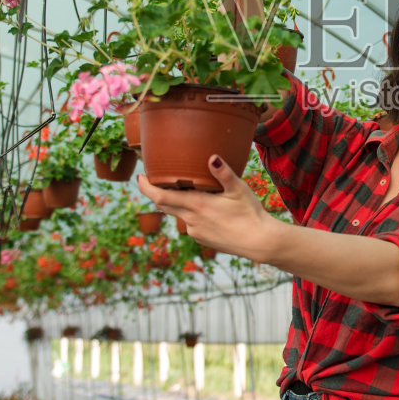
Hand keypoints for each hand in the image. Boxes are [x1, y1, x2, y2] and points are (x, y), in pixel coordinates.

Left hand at [136, 156, 281, 261]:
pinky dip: (192, 214)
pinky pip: (190, 224)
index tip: (139, 177)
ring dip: (178, 203)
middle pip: (164, 205)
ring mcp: (195, 232)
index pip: (159, 197)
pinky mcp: (202, 239)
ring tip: (190, 190)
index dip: (145, 187)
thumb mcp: (238, 189)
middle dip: (157, 192)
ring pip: (179, 214)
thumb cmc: (250, 213)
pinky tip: (207, 210)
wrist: (259, 242)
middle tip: (156, 178)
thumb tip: (211, 157)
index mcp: (196, 205)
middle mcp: (191, 220)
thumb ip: (223, 173)